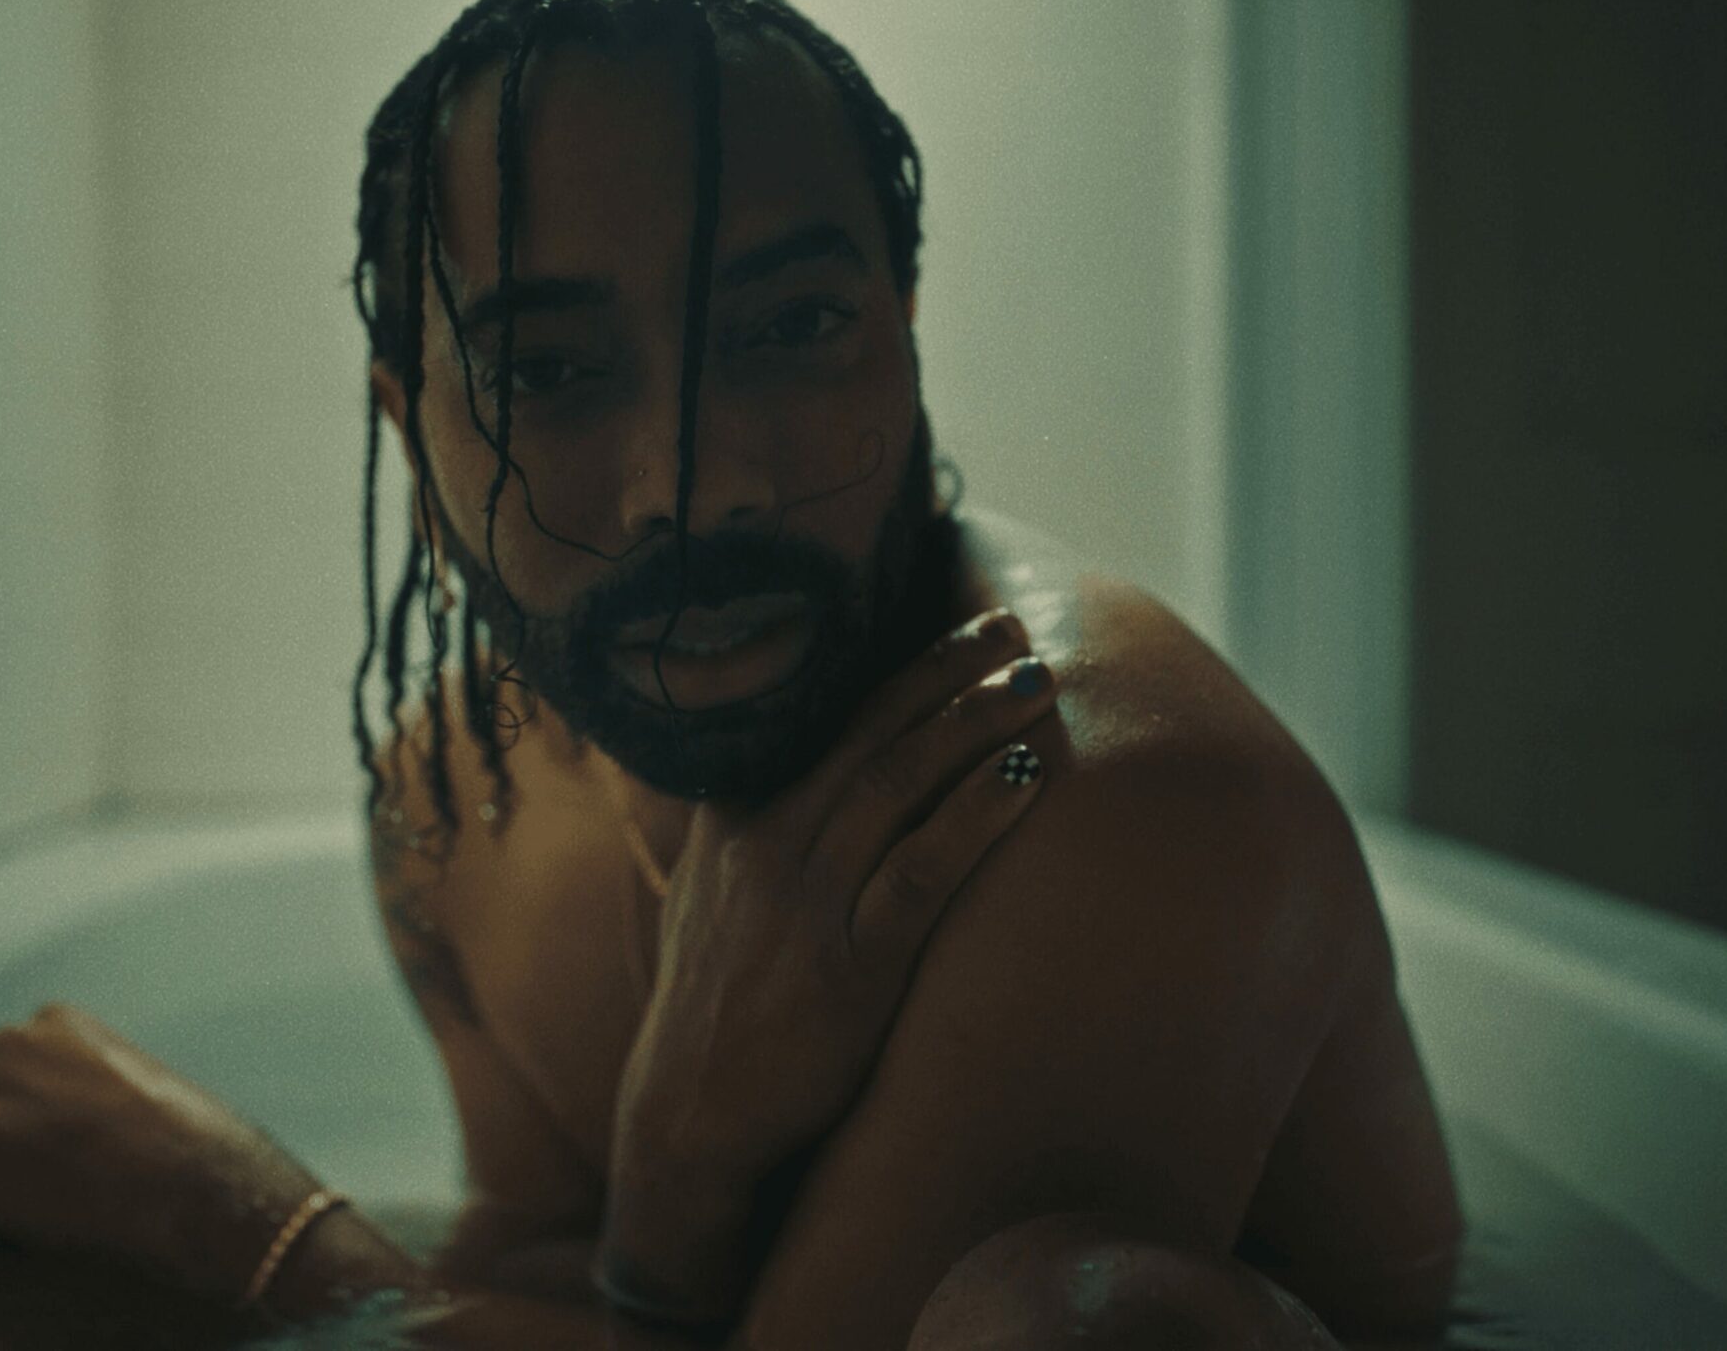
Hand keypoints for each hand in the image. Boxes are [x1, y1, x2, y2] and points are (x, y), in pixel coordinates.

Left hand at [0, 1002, 326, 1305]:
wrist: (187, 1182)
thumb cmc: (181, 1150)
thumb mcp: (133, 1102)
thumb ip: (74, 1101)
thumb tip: (35, 1125)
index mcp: (55, 1021)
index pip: (18, 1078)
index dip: (43, 1129)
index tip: (79, 1157)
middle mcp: (8, 1042)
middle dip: (8, 1148)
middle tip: (64, 1186)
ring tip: (56, 1205)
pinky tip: (38, 1222)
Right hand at [613, 605, 1056, 1186]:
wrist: (692, 1118)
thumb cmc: (723, 1000)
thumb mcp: (716, 890)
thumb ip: (754, 819)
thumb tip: (795, 758)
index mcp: (740, 818)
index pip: (823, 715)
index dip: (895, 659)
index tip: (953, 607)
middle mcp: (770, 845)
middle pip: (870, 731)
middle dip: (947, 669)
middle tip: (1012, 621)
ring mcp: (808, 904)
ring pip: (897, 784)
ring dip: (972, 722)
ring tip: (1034, 678)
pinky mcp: (849, 969)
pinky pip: (920, 874)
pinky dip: (974, 817)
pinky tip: (1024, 777)